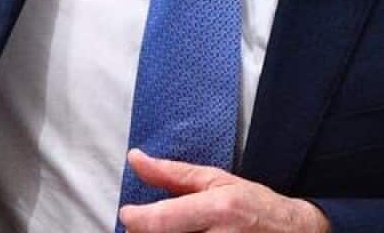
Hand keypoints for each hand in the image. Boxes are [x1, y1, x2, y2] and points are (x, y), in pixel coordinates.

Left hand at [119, 149, 329, 232]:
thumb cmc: (255, 205)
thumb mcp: (217, 180)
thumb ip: (172, 173)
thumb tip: (135, 159)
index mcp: (217, 209)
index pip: (160, 221)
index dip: (135, 219)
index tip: (128, 213)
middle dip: (147, 232)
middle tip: (149, 225)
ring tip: (171, 230)